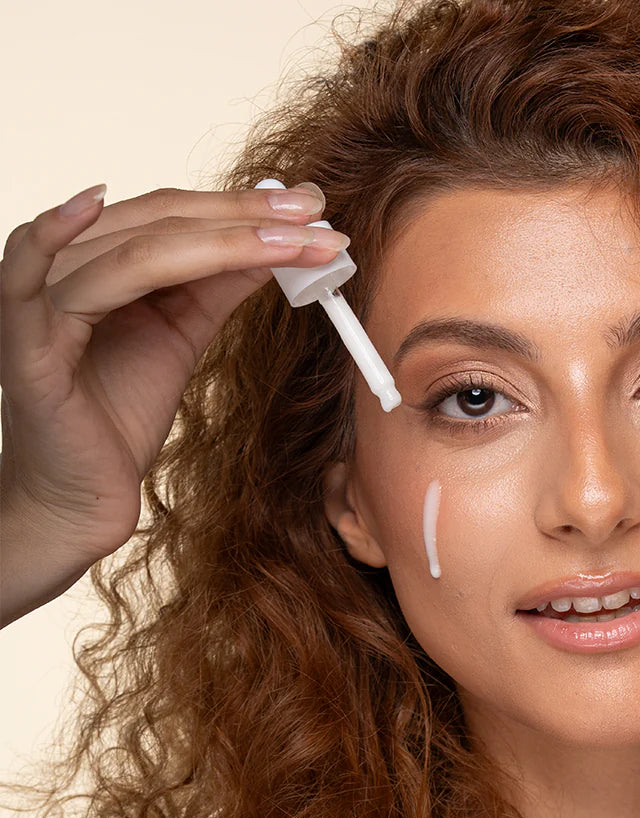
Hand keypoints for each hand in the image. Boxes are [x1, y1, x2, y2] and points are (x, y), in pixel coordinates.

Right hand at [0, 181, 347, 562]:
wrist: (82, 495)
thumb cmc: (116, 415)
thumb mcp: (180, 337)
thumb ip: (214, 288)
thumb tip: (272, 248)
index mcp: (106, 264)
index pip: (174, 216)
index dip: (242, 207)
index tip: (310, 207)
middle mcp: (72, 271)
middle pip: (159, 222)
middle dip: (245, 216)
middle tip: (314, 212)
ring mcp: (44, 305)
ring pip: (131, 253)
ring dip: (220, 239)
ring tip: (290, 240)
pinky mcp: (26, 347)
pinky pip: (26, 279)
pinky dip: (49, 236)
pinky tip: (92, 203)